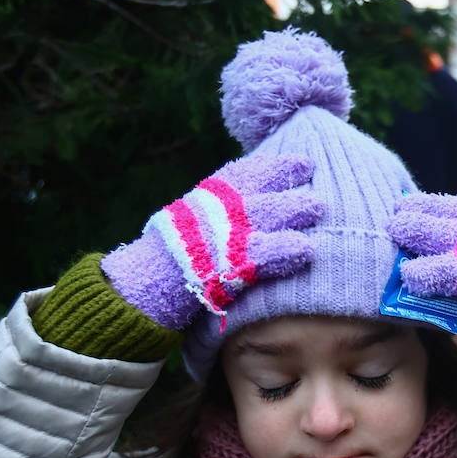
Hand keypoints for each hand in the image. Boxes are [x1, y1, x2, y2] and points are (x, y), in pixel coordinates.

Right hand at [101, 155, 323, 328]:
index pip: (237, 176)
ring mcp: (211, 241)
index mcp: (199, 204)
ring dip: (290, 210)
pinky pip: (256, 258)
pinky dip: (282, 252)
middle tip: (314, 175)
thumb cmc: (171, 265)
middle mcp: (205, 216)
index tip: (300, 163)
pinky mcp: (218, 270)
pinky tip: (307, 250)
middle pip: (251, 191)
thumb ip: (219, 217)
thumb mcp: (190, 230)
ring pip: (258, 218)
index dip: (270, 166)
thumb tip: (258, 204)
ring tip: (319, 207)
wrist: (138, 294)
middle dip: (284, 181)